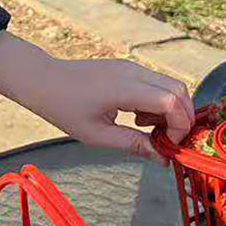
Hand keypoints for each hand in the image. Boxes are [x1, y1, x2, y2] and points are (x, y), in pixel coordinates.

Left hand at [0, 30, 193, 162]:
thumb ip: (134, 145)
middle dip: (182, 118)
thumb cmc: (64, 107)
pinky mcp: (129, 69)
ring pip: (171, 86)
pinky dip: (159, 103)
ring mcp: (132, 67)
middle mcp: (134, 72)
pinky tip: (138, 118)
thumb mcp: (98, 135)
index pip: (172, 101)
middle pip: (180, 90)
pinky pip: (156, 83)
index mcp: (125, 87)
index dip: (179, 126)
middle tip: (167, 141)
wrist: (43, 80)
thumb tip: (162, 158)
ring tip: (146, 130)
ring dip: (170, 111)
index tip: (167, 145)